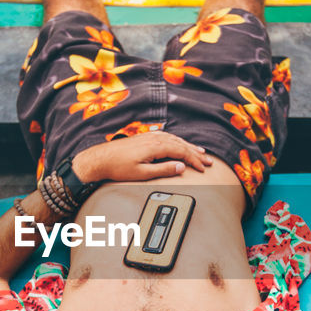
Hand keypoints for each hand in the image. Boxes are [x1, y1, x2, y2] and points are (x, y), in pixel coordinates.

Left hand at [73, 132, 208, 182]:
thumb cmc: (118, 167)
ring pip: (175, 140)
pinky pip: (167, 137)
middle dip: (197, 153)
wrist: (100, 159)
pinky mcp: (145, 138)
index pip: (182, 152)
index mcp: (156, 146)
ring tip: (200, 152)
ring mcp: (149, 137)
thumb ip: (163, 169)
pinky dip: (178, 141)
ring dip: (189, 146)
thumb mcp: (142, 173)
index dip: (195, 161)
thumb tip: (181, 167)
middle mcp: (154, 138)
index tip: (203, 168)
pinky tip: (180, 144)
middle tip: (209, 161)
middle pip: (181, 144)